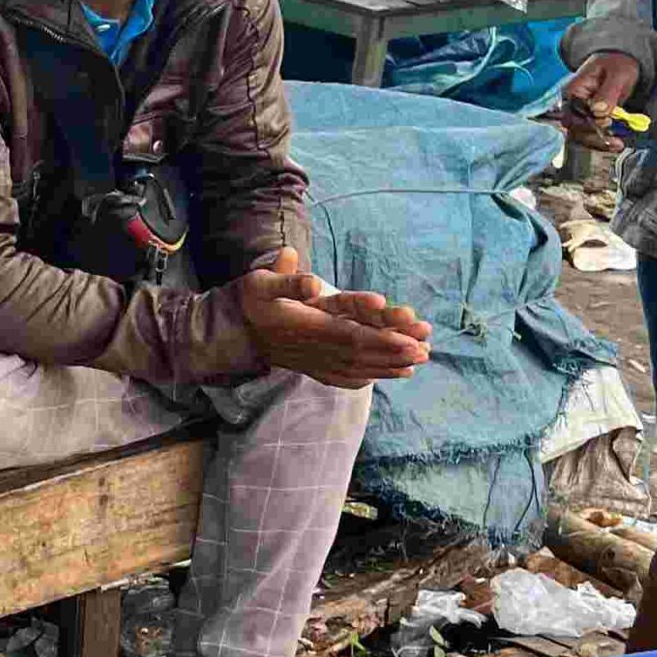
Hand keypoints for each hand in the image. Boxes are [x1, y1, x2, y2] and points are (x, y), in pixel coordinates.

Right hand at [234, 247, 431, 388]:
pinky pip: (345, 377)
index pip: (350, 336)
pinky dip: (368, 377)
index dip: (380, 339)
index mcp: (307, 327)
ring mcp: (314, 362)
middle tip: (424, 350)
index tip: (408, 340)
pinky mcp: (313, 368)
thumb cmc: (249, 302)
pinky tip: (386, 375)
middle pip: (361, 354)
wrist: (231, 334)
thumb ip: (286, 279)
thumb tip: (313, 282)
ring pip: (357, 367)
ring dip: (388, 366)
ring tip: (417, 362)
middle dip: (394, 352)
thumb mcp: (260, 283)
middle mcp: (314, 349)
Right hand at [561, 51, 641, 153]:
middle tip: (615, 141)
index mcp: (572, 91)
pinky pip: (590, 134)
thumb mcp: (617, 74)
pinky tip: (614, 143)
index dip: (586, 122)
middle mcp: (571, 104)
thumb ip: (607, 92)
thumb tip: (598, 110)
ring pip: (580, 135)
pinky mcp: (588, 119)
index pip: (571, 113)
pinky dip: (602, 141)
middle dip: (593, 138)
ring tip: (617, 144)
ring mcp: (579, 113)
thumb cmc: (616, 65)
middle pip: (572, 128)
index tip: (606, 122)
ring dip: (598, 142)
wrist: (619, 63)